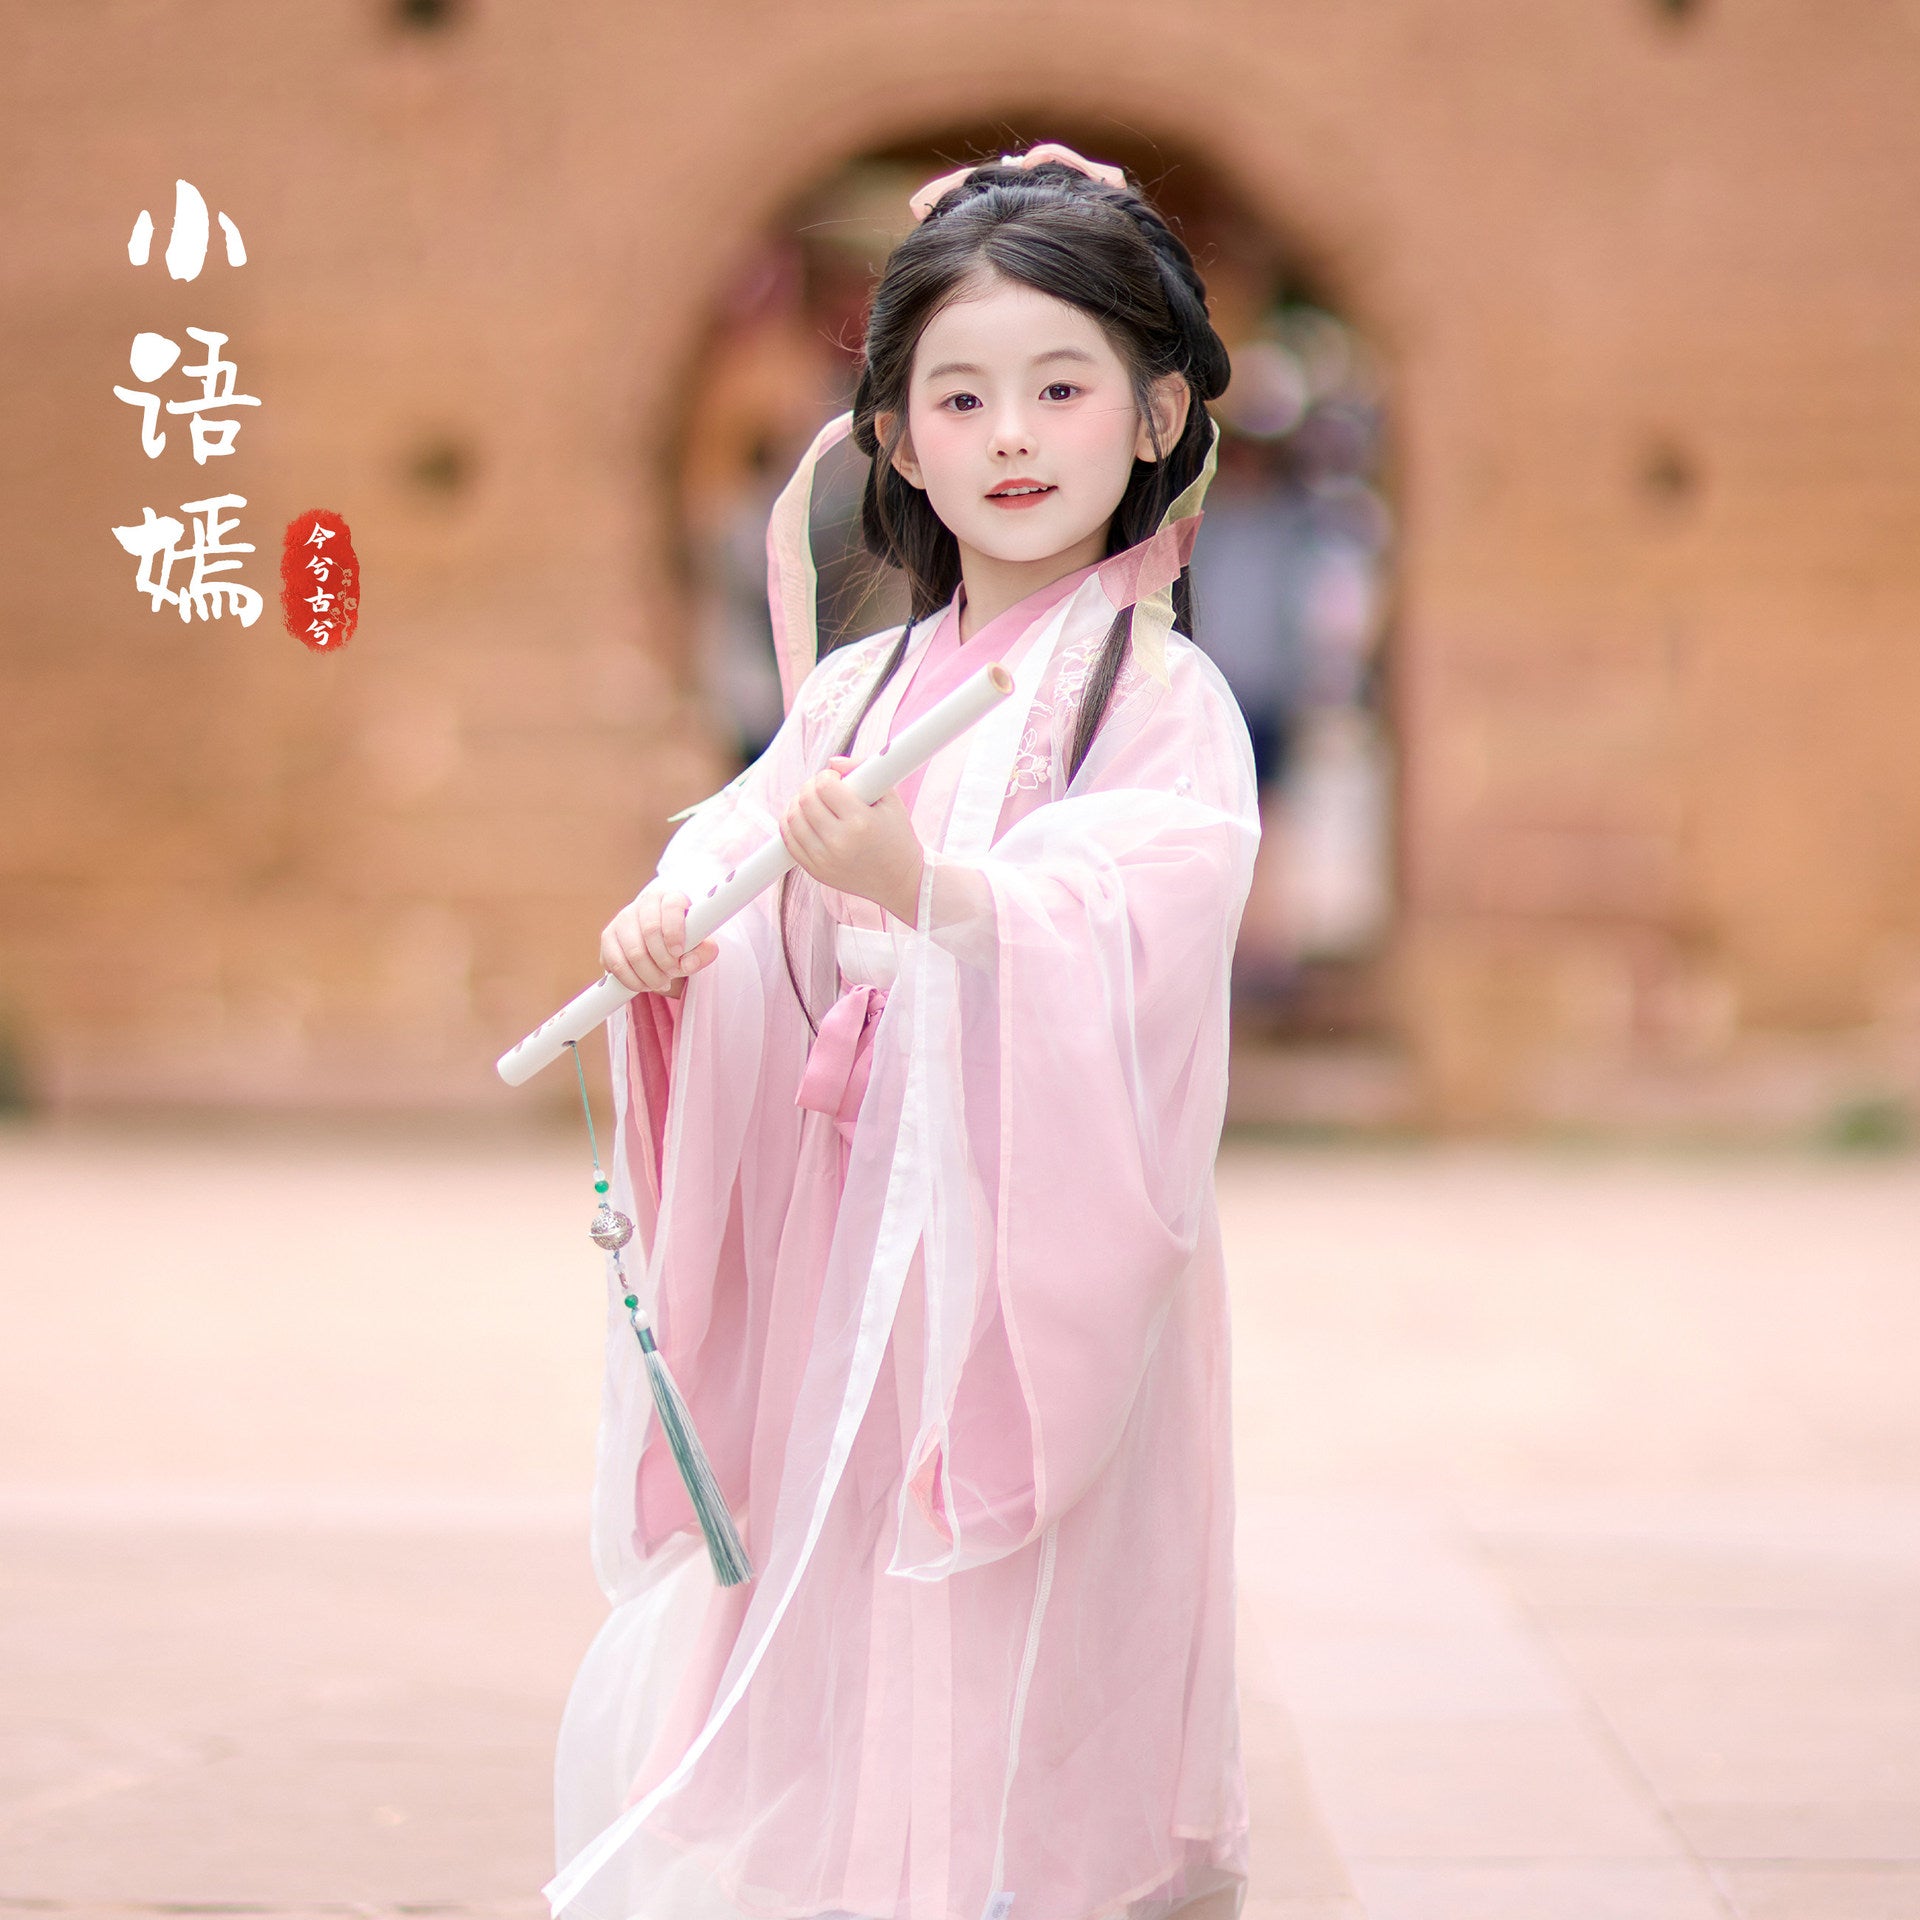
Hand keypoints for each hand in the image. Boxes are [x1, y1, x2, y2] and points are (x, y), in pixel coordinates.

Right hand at [600, 882, 718, 997]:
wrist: (659, 944)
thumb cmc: (682, 942)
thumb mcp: (700, 945)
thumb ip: (703, 952)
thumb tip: (688, 963)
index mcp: (670, 898)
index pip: (671, 906)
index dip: (674, 931)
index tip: (678, 953)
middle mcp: (644, 903)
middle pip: (650, 931)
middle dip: (664, 960)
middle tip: (672, 975)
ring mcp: (623, 918)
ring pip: (633, 951)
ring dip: (649, 974)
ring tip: (661, 983)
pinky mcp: (608, 937)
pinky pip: (616, 963)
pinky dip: (631, 979)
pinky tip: (643, 984)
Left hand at [780, 756, 925, 922]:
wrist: (899, 880)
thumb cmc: (897, 836)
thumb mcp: (890, 800)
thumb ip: (864, 771)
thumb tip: (832, 762)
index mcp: (861, 822)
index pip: (825, 786)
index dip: (826, 776)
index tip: (835, 779)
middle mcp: (840, 842)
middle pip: (805, 800)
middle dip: (811, 786)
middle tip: (822, 788)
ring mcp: (825, 860)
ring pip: (792, 819)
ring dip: (797, 803)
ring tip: (812, 801)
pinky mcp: (816, 871)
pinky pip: (789, 842)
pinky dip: (790, 824)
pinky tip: (803, 818)